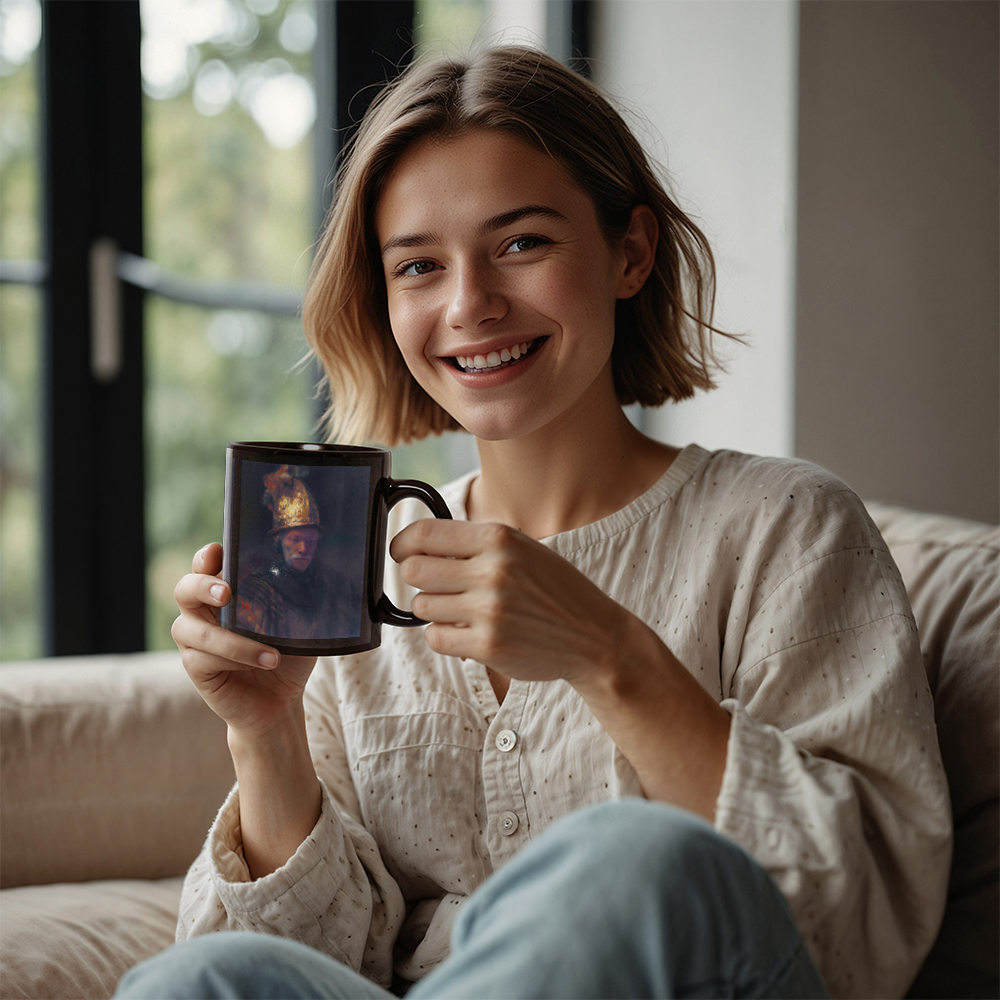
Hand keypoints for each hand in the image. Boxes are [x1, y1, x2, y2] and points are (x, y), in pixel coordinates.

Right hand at [171, 543, 316, 738]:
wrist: (281, 699)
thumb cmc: (288, 652)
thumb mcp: (297, 621)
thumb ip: (295, 597)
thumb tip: (311, 569)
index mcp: (224, 590)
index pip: (205, 564)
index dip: (207, 556)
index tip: (219, 552)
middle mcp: (202, 611)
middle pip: (184, 588)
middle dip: (202, 585)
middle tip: (227, 593)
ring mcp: (194, 639)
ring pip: (196, 631)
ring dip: (235, 642)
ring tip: (273, 655)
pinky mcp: (195, 667)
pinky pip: (202, 659)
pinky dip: (235, 661)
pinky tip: (262, 665)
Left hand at [390, 519, 630, 687]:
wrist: (593, 635)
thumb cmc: (552, 589)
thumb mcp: (521, 549)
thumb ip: (473, 545)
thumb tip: (415, 547)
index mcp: (498, 538)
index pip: (424, 534)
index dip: (401, 544)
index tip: (399, 553)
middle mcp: (493, 571)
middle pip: (413, 571)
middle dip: (418, 579)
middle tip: (436, 586)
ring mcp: (490, 610)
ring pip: (422, 606)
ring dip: (434, 610)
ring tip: (463, 611)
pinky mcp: (488, 646)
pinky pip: (435, 638)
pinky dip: (444, 636)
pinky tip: (467, 632)